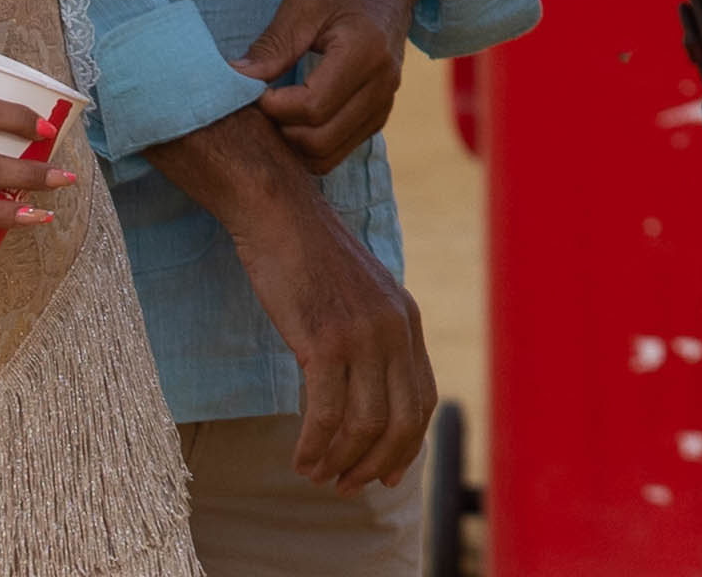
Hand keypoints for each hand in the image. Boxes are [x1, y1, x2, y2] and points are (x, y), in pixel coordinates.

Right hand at [239, 164, 437, 489]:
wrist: (279, 213)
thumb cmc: (309, 256)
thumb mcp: (359, 296)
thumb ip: (372, 337)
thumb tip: (368, 392)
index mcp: (406, 319)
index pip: (422, 400)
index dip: (407, 446)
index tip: (385, 476)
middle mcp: (394, 329)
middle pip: (401, 421)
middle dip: (376, 464)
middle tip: (347, 487)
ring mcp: (363, 335)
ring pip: (365, 425)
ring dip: (341, 462)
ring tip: (316, 475)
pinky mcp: (325, 340)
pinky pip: (327, 413)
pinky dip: (315, 445)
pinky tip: (300, 459)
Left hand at [242, 0, 431, 175]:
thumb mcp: (303, 3)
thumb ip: (272, 46)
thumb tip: (233, 81)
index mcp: (364, 53)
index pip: (311, 108)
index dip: (272, 107)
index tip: (251, 89)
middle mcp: (382, 86)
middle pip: (320, 141)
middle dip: (280, 131)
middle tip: (258, 104)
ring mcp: (385, 103)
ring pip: (329, 155)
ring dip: (294, 144)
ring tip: (273, 111)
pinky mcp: (380, 113)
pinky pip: (340, 148)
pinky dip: (311, 144)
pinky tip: (292, 117)